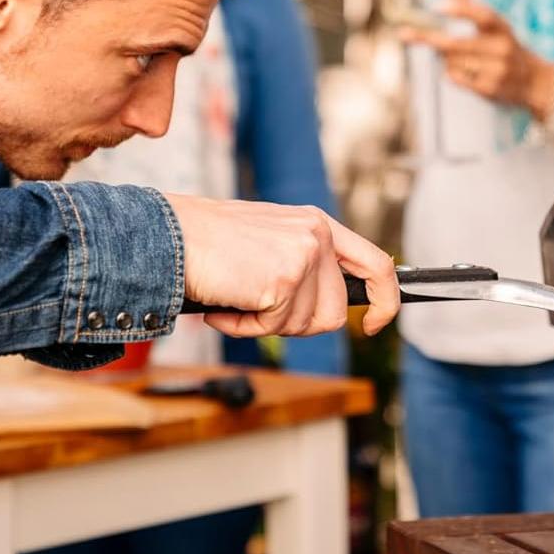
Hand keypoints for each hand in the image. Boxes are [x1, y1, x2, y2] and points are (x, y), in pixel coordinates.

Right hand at [163, 195, 399, 339]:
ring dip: (265, 324)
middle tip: (258, 307)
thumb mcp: (270, 241)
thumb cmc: (208, 242)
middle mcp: (317, 236)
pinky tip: (223, 305)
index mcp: (317, 224)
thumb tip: (332, 309)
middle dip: (295, 323)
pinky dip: (243, 328)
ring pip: (304, 325)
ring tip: (235, 298)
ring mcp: (302, 258)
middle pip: (334, 313)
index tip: (377, 324)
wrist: (168, 235)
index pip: (377, 264)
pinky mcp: (282, 282)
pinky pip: (271, 329)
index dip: (385, 300)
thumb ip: (305, 263)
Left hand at [398, 0, 553, 121]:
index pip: (482, 15)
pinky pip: (457, 79)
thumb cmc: (502, 43)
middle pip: (456, 44)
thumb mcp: (489, 20)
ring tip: (456, 57)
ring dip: (445, 59)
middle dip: (429, 39)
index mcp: (500, 26)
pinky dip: (452, 74)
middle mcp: (501, 47)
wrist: (534, 81)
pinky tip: (461, 72)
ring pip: (453, 62)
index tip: (436, 7)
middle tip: (403, 34)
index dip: (461, 10)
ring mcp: (497, 69)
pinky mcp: (490, 89)